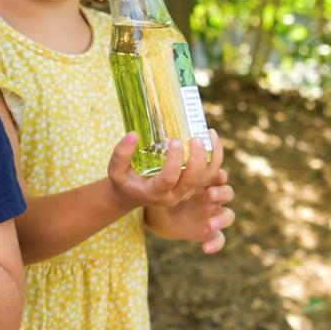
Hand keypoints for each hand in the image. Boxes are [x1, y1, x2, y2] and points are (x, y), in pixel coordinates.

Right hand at [107, 129, 224, 212]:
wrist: (132, 194)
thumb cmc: (123, 180)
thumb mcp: (115, 170)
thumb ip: (121, 154)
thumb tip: (133, 134)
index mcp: (155, 193)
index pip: (168, 179)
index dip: (174, 161)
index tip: (174, 141)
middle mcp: (174, 196)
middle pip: (192, 180)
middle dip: (197, 159)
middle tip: (195, 138)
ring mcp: (186, 193)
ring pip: (206, 177)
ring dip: (212, 157)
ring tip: (209, 133)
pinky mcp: (193, 186)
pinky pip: (210, 174)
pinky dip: (215, 156)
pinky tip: (212, 138)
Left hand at [145, 167, 236, 253]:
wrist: (159, 215)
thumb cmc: (162, 193)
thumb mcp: (163, 184)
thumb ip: (165, 176)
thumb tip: (156, 164)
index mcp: (204, 182)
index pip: (219, 175)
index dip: (220, 175)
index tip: (215, 174)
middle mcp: (212, 197)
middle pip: (227, 193)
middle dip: (222, 193)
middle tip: (209, 194)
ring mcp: (212, 214)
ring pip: (228, 215)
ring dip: (222, 219)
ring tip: (210, 224)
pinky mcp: (209, 232)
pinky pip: (219, 238)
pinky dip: (216, 244)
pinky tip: (206, 249)